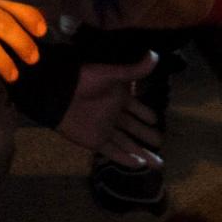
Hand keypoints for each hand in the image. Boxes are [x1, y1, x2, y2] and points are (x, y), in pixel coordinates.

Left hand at [58, 52, 163, 167]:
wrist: (61, 95)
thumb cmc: (87, 81)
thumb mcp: (112, 74)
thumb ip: (134, 70)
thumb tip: (155, 55)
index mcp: (119, 98)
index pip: (137, 108)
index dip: (146, 114)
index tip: (156, 120)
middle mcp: (114, 115)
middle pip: (134, 128)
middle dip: (147, 135)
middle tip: (160, 141)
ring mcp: (106, 129)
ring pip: (128, 143)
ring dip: (142, 152)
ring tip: (158, 163)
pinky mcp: (96, 141)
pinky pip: (114, 152)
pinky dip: (126, 159)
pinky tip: (139, 165)